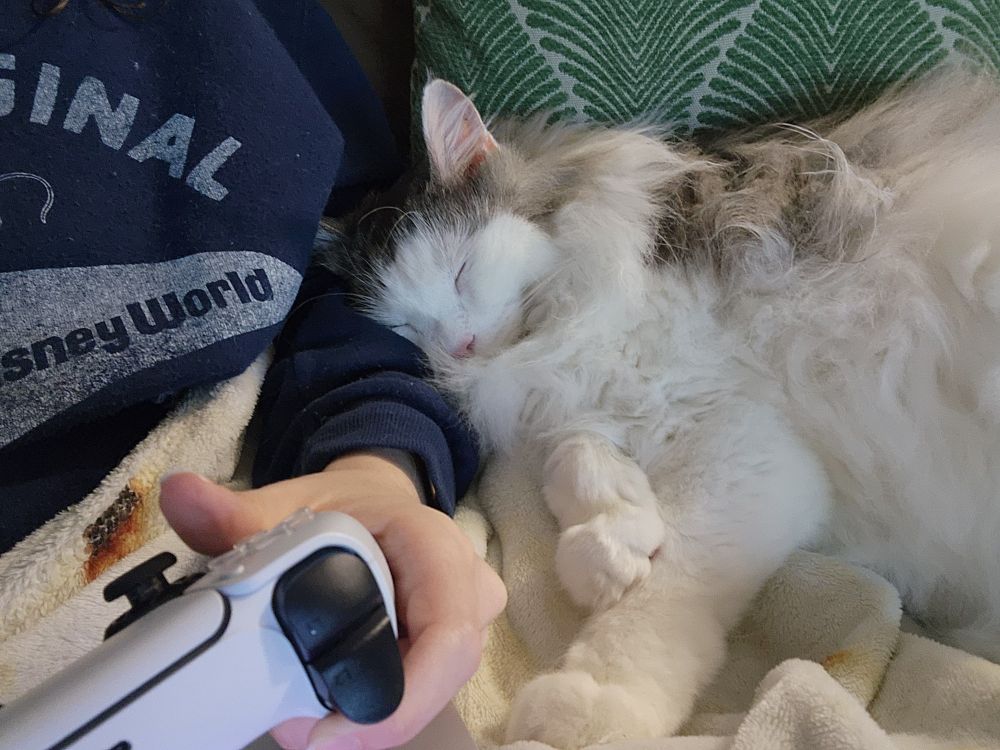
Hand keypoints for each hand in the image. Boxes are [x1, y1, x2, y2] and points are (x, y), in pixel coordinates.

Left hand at [159, 454, 505, 749]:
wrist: (376, 506)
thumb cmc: (345, 506)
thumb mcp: (290, 504)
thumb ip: (232, 511)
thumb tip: (180, 493)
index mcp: (434, 544)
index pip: (447, 633)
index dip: (400, 698)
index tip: (322, 732)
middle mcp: (466, 583)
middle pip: (441, 676)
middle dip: (373, 718)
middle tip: (295, 730)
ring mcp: (468, 618)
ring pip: (435, 691)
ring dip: (373, 716)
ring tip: (302, 714)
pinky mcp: (450, 649)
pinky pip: (423, 692)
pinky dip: (376, 709)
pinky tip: (332, 707)